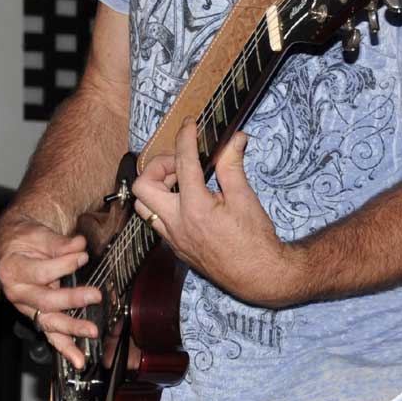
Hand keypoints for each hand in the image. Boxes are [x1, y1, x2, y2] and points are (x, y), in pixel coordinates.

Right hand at [0, 214, 102, 369]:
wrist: (11, 247)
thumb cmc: (22, 241)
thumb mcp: (36, 234)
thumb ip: (58, 242)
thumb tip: (78, 245)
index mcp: (13, 270)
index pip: (40, 272)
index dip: (63, 265)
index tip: (82, 256)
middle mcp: (18, 292)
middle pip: (45, 301)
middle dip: (71, 300)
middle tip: (94, 295)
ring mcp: (27, 308)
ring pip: (49, 321)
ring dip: (71, 329)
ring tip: (90, 332)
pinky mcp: (37, 316)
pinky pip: (51, 334)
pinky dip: (65, 347)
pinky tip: (77, 358)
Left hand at [129, 126, 303, 307]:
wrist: (258, 275)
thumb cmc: (254, 240)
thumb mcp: (245, 198)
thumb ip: (232, 166)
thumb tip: (234, 140)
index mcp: (195, 208)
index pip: (182, 162)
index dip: (185, 137)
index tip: (190, 125)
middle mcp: (177, 224)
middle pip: (143, 186)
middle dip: (158, 167)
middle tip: (181, 162)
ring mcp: (173, 238)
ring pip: (144, 206)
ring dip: (156, 188)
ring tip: (181, 181)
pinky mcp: (175, 247)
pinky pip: (156, 222)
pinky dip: (165, 205)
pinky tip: (187, 201)